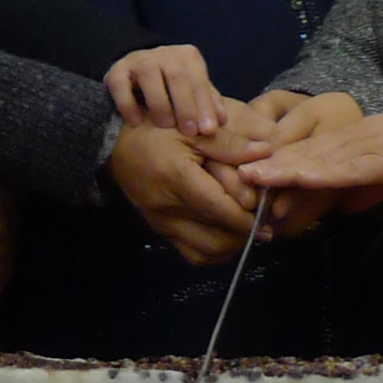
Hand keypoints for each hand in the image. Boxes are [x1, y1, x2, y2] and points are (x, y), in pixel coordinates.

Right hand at [104, 43, 230, 136]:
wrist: (136, 77)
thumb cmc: (172, 89)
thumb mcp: (192, 93)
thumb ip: (207, 104)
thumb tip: (221, 121)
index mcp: (187, 56)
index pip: (198, 78)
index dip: (204, 104)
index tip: (208, 130)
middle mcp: (164, 53)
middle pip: (177, 76)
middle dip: (185, 106)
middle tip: (190, 132)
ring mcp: (139, 59)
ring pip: (150, 76)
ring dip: (160, 103)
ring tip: (166, 126)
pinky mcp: (116, 71)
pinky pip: (120, 85)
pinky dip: (128, 104)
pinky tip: (136, 122)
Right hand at [110, 120, 258, 265]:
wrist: (114, 144)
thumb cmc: (155, 130)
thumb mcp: (193, 130)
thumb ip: (230, 144)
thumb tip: (267, 152)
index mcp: (178, 179)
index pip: (221, 210)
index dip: (248, 219)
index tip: (268, 216)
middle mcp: (168, 208)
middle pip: (215, 239)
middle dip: (243, 236)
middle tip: (263, 226)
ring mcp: (161, 223)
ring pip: (204, 252)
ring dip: (230, 247)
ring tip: (248, 232)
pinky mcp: (159, 230)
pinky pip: (190, 253)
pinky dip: (212, 251)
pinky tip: (225, 236)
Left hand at [234, 88, 382, 208]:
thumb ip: (369, 189)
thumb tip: (345, 207)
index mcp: (354, 141)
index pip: (309, 154)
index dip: (278, 165)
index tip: (246, 176)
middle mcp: (354, 138)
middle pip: (304, 154)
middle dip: (268, 167)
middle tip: (231, 176)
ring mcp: (369, 145)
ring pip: (319, 158)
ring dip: (284, 169)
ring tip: (251, 177)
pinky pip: (349, 167)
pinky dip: (322, 173)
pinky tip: (300, 176)